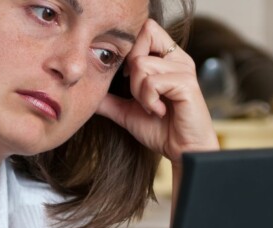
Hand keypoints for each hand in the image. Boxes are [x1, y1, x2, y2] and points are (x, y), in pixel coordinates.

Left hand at [95, 19, 218, 164]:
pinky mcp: (187, 83)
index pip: (146, 29)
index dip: (131, 50)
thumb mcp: (128, 111)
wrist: (183, 152)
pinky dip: (148, 100)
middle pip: (144, 35)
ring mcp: (184, 69)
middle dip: (132, 68)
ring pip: (141, 64)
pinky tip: (159, 111)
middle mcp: (179, 58)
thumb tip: (86, 91)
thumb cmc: (161, 130)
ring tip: (152, 106)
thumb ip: (109, 99)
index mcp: (168, 59)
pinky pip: (152, 82)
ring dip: (139, 91)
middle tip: (141, 93)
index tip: (130, 79)